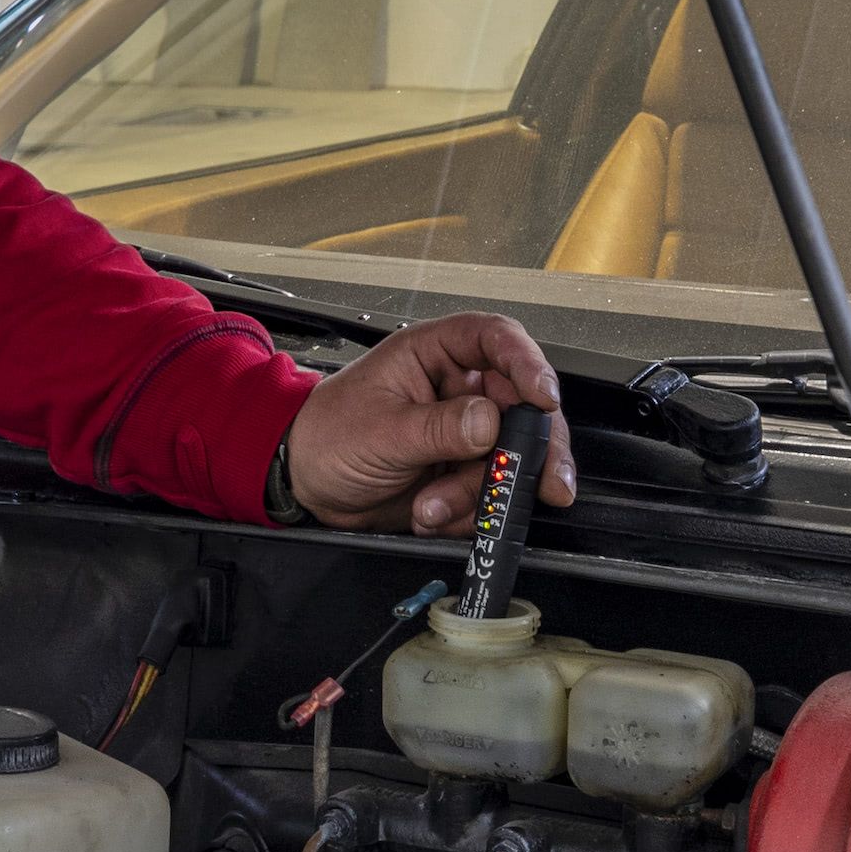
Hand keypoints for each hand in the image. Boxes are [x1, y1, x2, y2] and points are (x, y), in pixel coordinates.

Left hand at [283, 312, 571, 533]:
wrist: (306, 484)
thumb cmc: (327, 435)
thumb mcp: (381, 431)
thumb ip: (437, 427)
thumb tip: (488, 421)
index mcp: (434, 354)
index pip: (496, 340)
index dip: (528, 363)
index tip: (544, 397)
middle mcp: (458, 388)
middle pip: (524, 405)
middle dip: (534, 449)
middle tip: (543, 481)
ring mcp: (464, 432)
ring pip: (510, 457)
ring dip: (480, 491)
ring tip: (434, 505)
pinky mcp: (463, 471)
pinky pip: (491, 491)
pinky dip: (467, 510)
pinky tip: (431, 511)